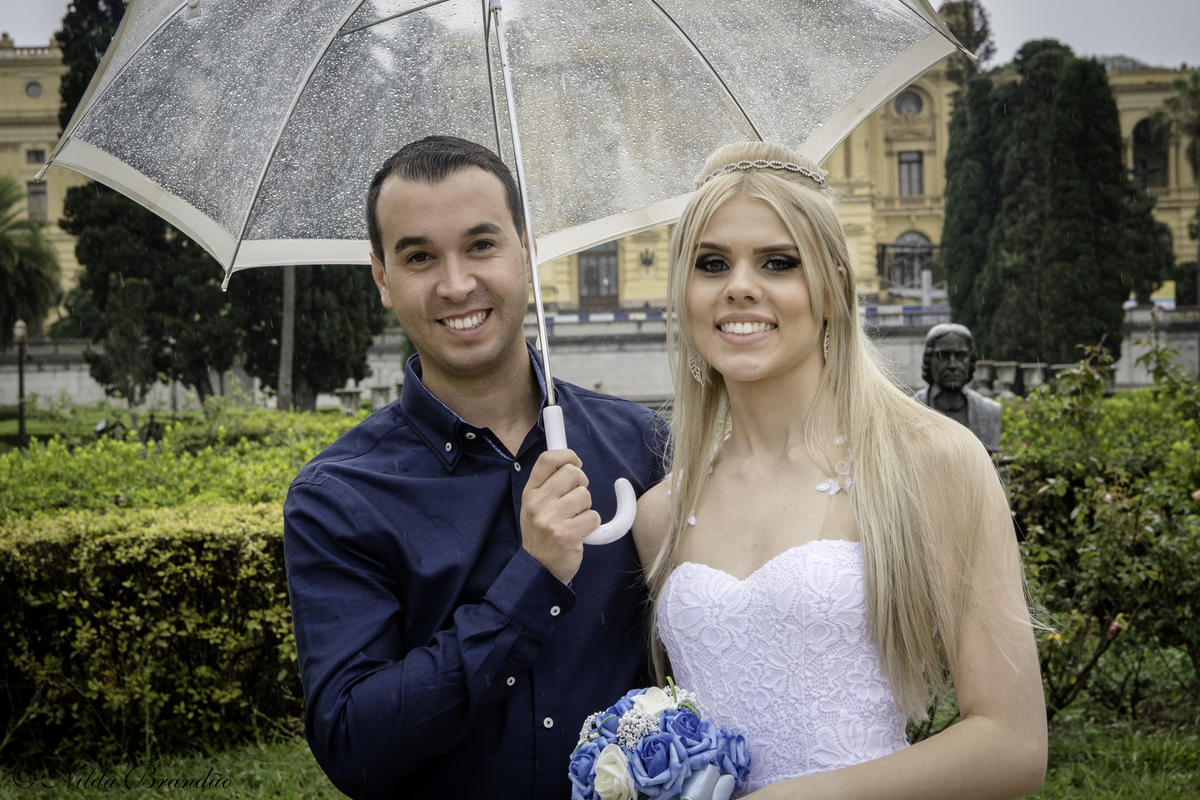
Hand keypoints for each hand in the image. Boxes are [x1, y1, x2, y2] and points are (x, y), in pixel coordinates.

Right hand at [520, 449, 600, 583]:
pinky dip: (592, 525)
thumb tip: (573, 462)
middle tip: (576, 501)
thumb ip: (549, 485)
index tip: (576, 462)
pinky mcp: (567, 534)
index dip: (567, 455)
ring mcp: (552, 519)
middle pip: (573, 473)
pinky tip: (580, 533)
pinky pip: (594, 517)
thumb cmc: (542, 536)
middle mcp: (538, 503)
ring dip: (586, 508)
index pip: (548, 459)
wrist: (538, 570)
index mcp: (530, 493)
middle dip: (581, 484)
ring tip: (574, 520)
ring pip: (585, 495)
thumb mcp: (535, 507)